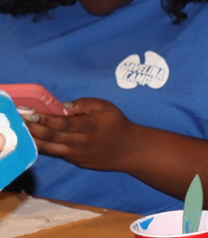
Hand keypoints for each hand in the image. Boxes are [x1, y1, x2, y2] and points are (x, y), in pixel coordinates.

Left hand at [24, 98, 139, 170]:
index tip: (31, 113)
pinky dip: (44, 147)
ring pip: (50, 148)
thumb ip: (85, 104)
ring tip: (24, 132)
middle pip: (52, 137)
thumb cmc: (117, 124)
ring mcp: (77, 154)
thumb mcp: (106, 107)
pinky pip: (57, 153)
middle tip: (21, 121)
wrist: (129, 149)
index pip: (62, 123)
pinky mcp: (76, 161)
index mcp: (89, 126)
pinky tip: (36, 140)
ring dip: (35, 140)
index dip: (45, 119)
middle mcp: (81, 142)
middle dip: (34, 129)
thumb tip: (63, 106)